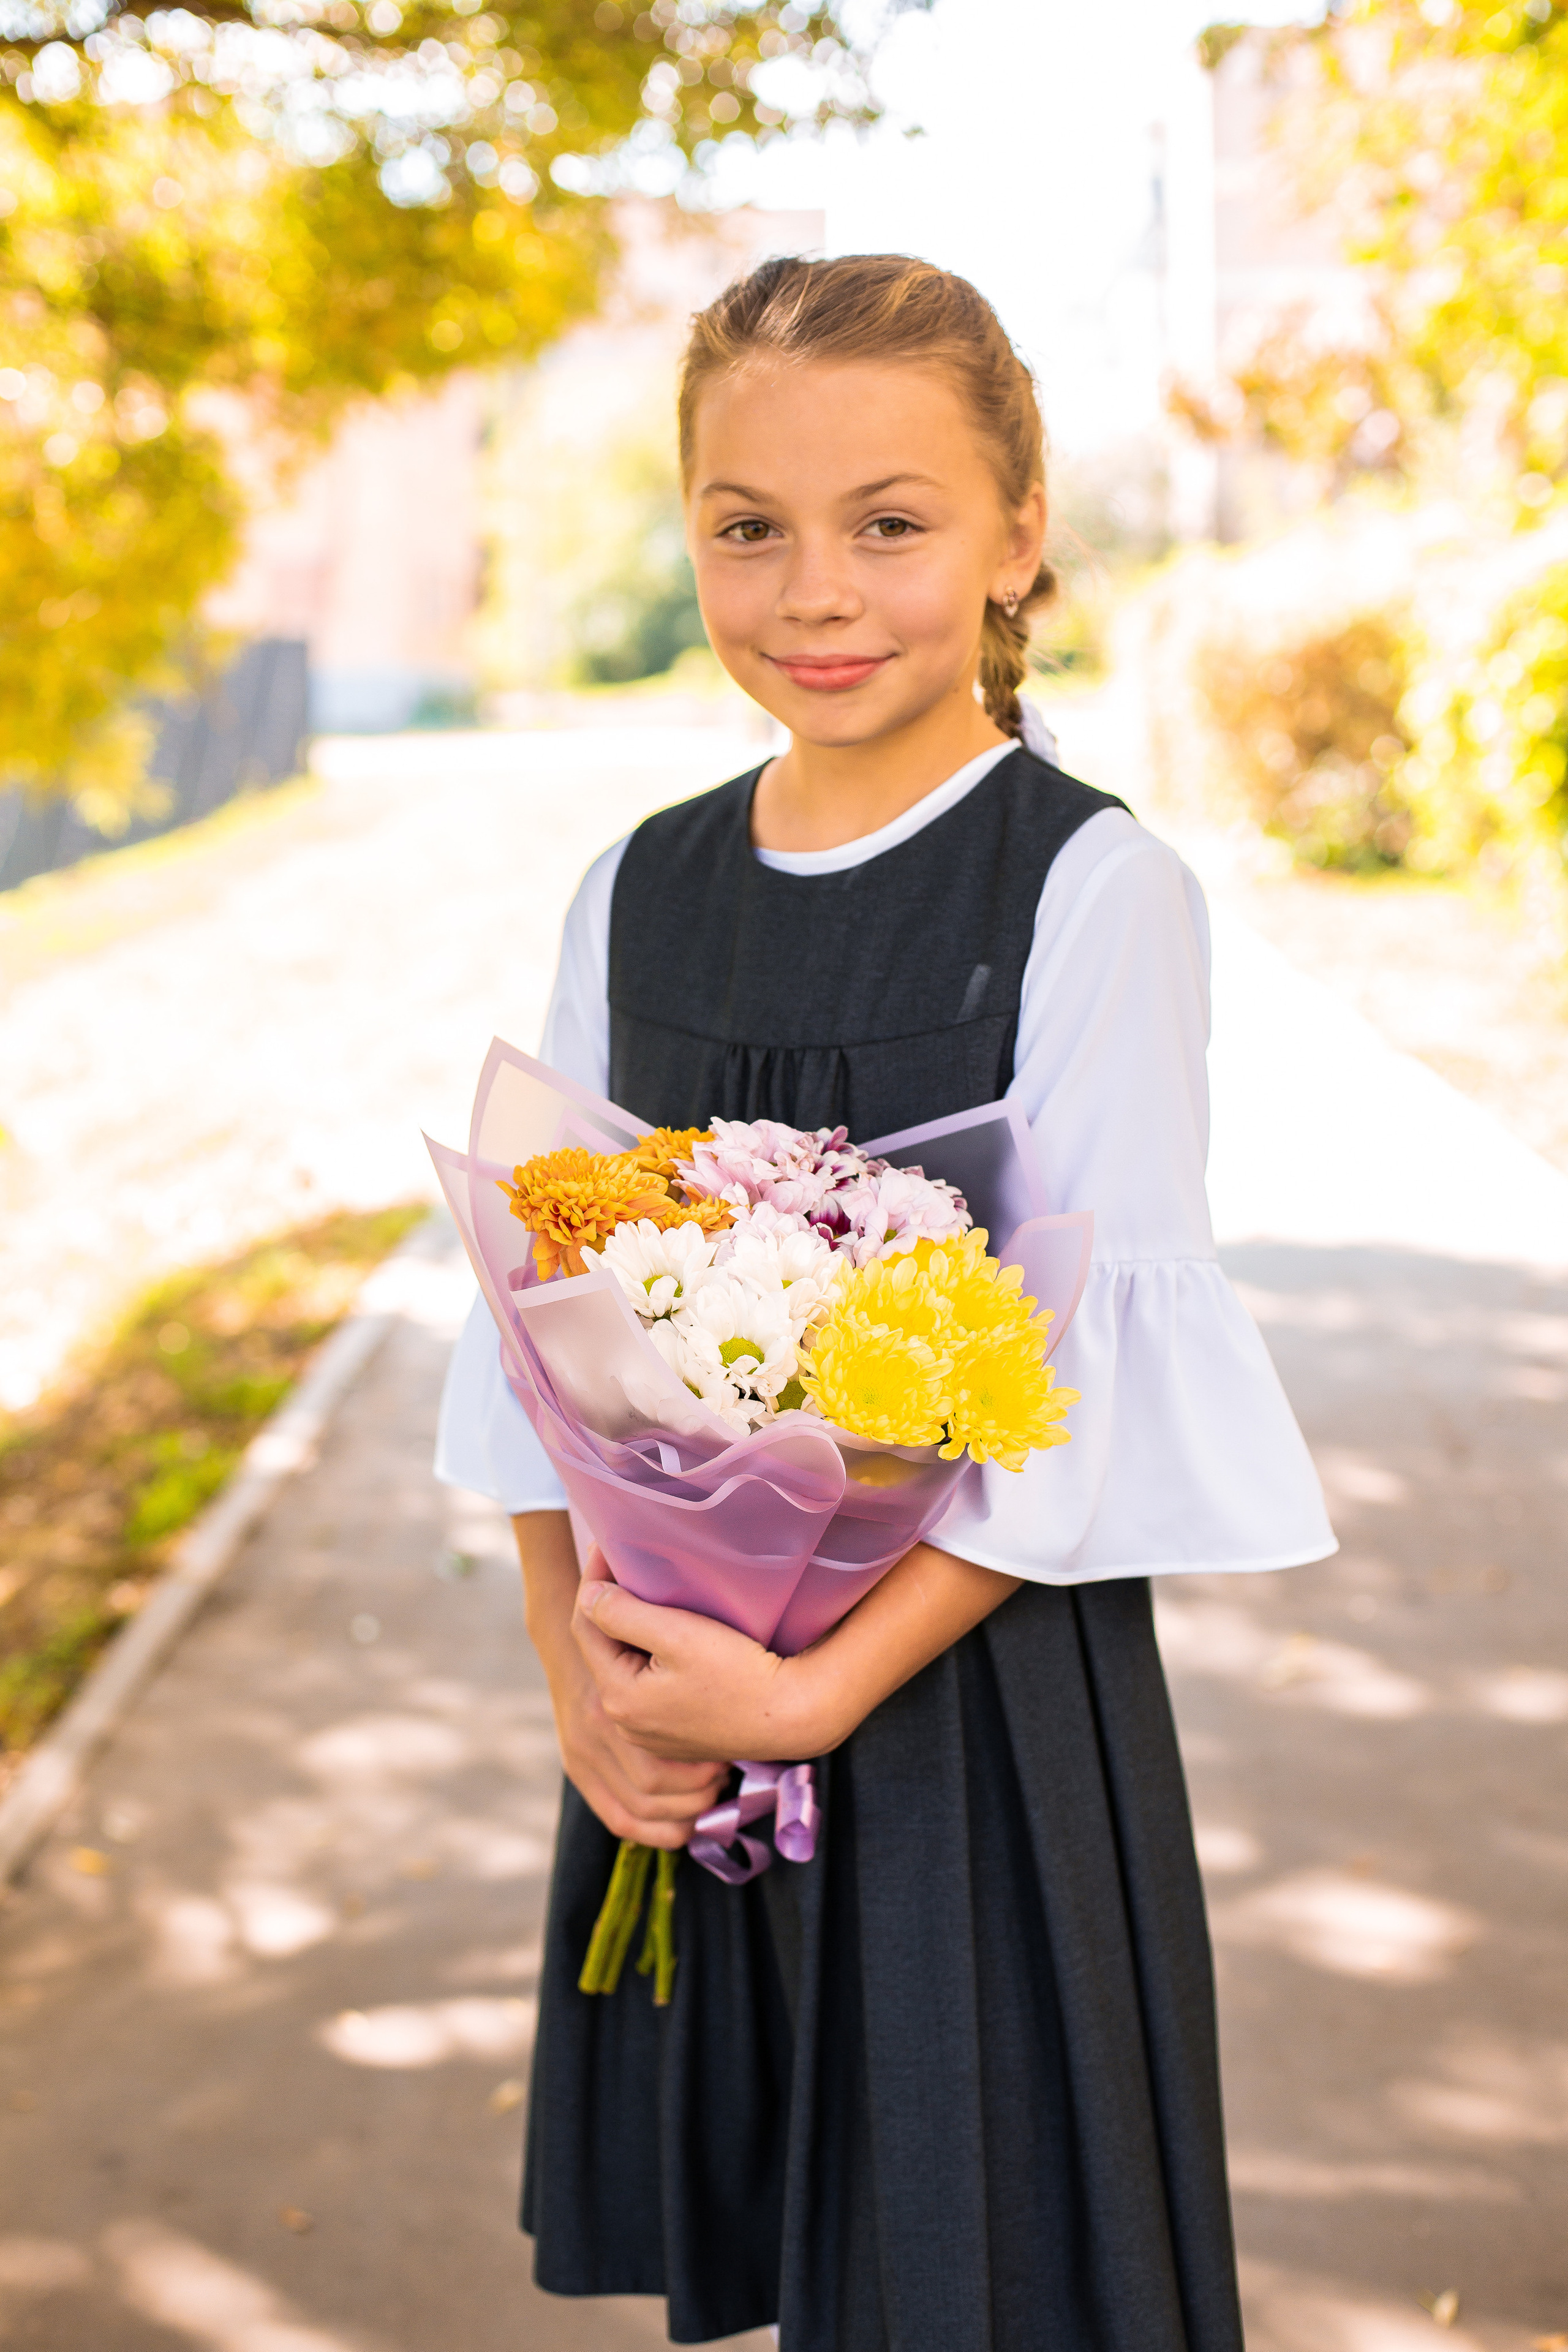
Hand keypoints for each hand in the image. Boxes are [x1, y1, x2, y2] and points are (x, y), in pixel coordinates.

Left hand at [513, 1513, 726, 1847]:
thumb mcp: (677, 1634)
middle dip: (611, 1606)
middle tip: (625, 1562)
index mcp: (619, 1697)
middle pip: (605, 1649)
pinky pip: (651, 1686)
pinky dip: (653, 1657)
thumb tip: (589, 1594)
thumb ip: (623, 1613)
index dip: (594, 1580)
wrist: (795, 1717)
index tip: (606, 1544)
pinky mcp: (677, 1735)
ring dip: (632, 1632)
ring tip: (647, 1593)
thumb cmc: (740, 1674)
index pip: (586, 1627)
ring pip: (627, 1668)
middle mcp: (627, 1722)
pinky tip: (671, 1635)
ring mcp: (652, 1734)